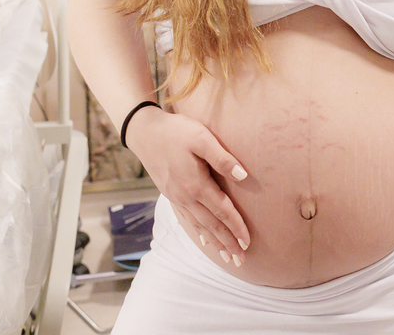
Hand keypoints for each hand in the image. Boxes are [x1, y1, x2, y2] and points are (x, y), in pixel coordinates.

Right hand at [125, 106, 250, 264]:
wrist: (145, 132)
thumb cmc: (176, 132)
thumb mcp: (202, 138)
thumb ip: (223, 158)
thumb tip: (244, 176)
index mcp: (196, 185)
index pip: (222, 212)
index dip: (236, 228)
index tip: (248, 243)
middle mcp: (185, 197)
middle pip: (211, 226)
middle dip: (227, 244)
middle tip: (241, 261)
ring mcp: (176, 198)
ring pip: (199, 226)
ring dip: (214, 243)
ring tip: (227, 257)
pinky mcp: (170, 195)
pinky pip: (187, 220)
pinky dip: (198, 233)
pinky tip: (204, 240)